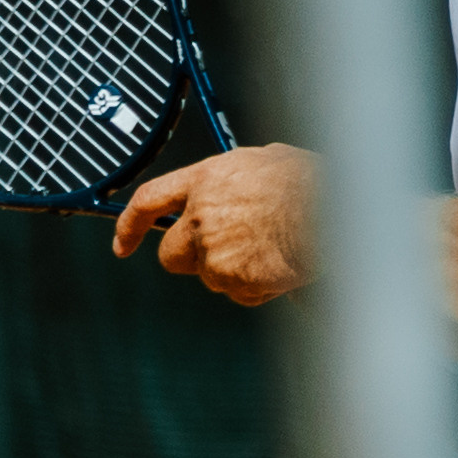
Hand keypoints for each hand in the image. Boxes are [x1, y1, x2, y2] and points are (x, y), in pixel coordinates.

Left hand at [112, 144, 318, 304]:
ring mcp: (214, 252)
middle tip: (225, 255)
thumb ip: (239, 178)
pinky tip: (284, 268)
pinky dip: (259, 289)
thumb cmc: (312, 182)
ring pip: (213, 278)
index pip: (148, 202)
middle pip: (171, 256)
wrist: (334, 213)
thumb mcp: (268, 162)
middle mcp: (200, 217)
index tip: (123, 245)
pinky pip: (242, 295)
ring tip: (276, 253)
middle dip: (192, 260)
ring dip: (237, 274)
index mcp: (204, 180)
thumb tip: (242, 184)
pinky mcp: (234, 281)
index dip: (130, 226)